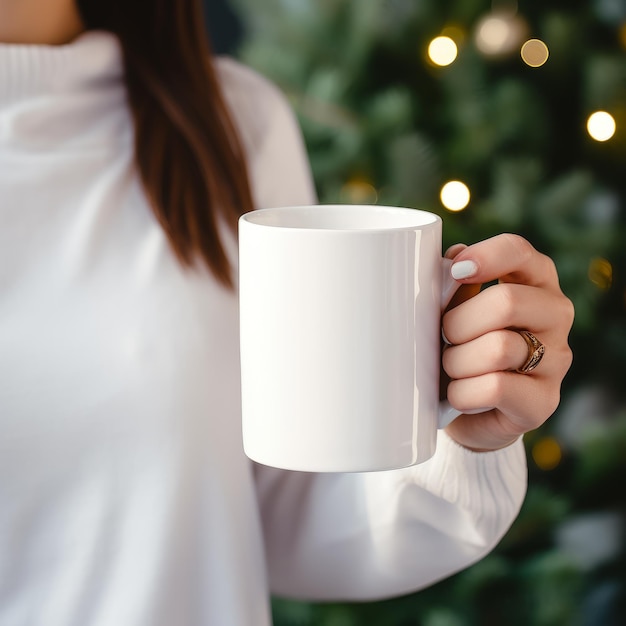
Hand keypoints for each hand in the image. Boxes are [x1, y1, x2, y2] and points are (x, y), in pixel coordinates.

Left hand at [441, 234, 573, 451]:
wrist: (463, 411)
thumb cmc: (458, 348)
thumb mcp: (452, 312)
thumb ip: (453, 286)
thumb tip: (452, 258)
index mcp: (533, 281)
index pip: (520, 252)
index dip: (487, 256)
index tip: (456, 271)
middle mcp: (554, 315)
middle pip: (507, 302)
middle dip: (458, 323)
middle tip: (443, 340)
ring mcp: (556, 359)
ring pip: (499, 348)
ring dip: (457, 361)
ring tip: (450, 370)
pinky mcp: (544, 401)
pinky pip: (496, 388)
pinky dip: (463, 393)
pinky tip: (458, 395)